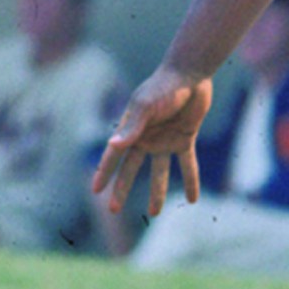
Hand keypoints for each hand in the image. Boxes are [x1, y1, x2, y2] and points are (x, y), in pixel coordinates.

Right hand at [92, 69, 212, 217]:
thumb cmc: (163, 87)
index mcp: (131, 130)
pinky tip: (193, 199)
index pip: (114, 156)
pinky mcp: (184, 139)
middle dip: (122, 189)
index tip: (95, 190)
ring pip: (159, 172)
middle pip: (131, 169)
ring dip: (157, 192)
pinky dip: (191, 181)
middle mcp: (146, 138)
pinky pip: (187, 164)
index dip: (103, 173)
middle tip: (114, 210)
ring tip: (155, 212)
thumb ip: (132, 127)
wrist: (190, 75)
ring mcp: (165, 140)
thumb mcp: (145, 106)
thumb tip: (113, 146)